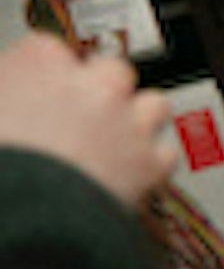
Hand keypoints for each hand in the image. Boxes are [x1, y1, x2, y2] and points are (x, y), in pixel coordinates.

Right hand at [0, 33, 175, 210]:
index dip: (36, 77)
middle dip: (93, 93)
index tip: (30, 94)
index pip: (44, 50)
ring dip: (132, 121)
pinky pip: (163, 154)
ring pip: (149, 105)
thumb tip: (2, 104)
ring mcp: (126, 121)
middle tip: (68, 123)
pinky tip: (127, 176)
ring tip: (105, 146)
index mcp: (36, 64)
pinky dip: (148, 164)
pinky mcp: (150, 163)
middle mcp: (90, 83)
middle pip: (107, 71)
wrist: (15, 218)